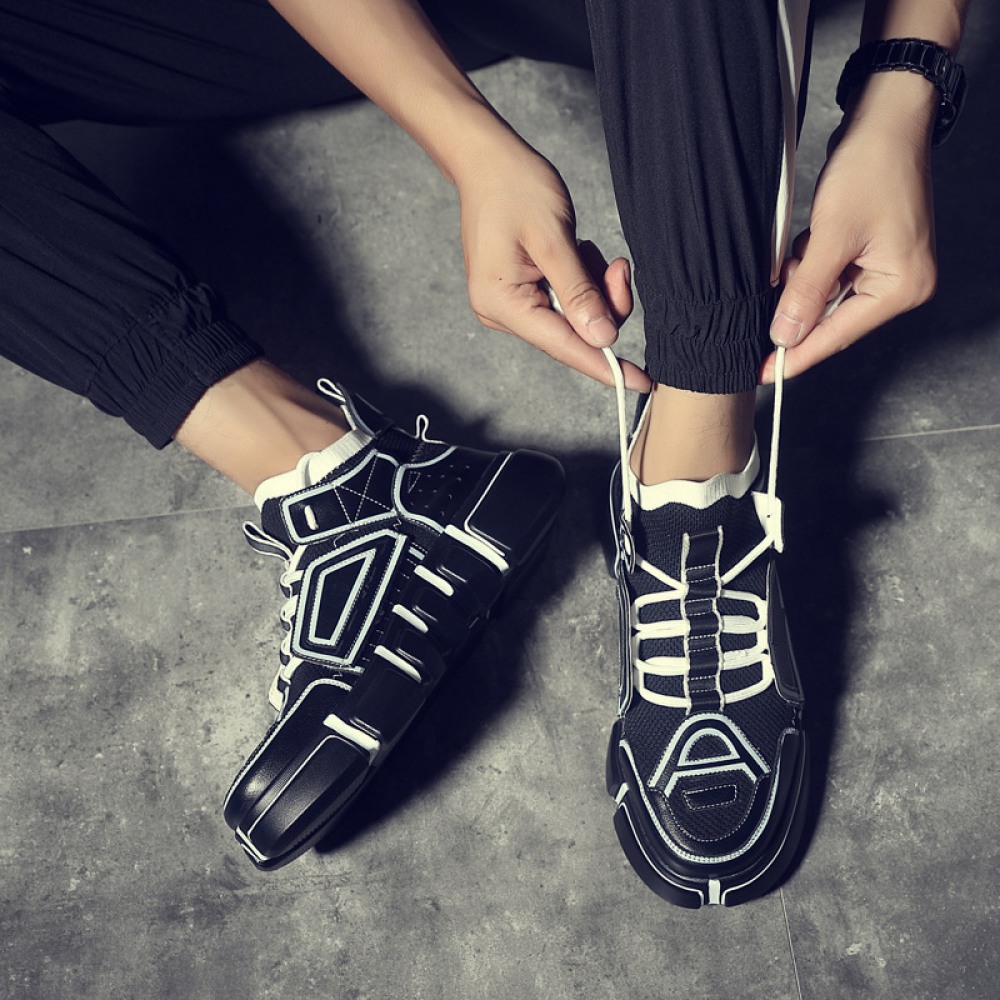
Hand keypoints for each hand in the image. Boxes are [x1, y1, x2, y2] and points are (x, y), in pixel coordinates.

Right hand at [457, 138, 649, 391]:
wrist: (487, 160)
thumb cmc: (515, 188)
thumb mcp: (553, 238)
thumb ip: (580, 292)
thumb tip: (604, 338)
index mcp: (502, 303)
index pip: (563, 346)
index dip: (606, 366)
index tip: (642, 381)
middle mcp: (501, 312)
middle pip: (571, 333)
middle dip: (603, 307)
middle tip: (619, 269)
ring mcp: (509, 304)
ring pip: (572, 317)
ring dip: (593, 289)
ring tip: (590, 250)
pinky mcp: (520, 292)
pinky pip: (563, 301)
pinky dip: (581, 281)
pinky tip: (576, 252)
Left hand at [761, 74, 938, 383]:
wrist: (887, 118)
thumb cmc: (872, 167)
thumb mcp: (830, 235)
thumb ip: (806, 291)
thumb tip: (785, 336)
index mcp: (902, 287)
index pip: (838, 335)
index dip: (796, 355)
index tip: (763, 374)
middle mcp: (901, 285)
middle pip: (832, 320)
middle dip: (798, 302)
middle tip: (784, 275)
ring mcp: (887, 270)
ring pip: (825, 298)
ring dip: (803, 279)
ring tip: (805, 245)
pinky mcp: (871, 255)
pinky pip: (830, 277)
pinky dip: (810, 265)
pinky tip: (808, 243)